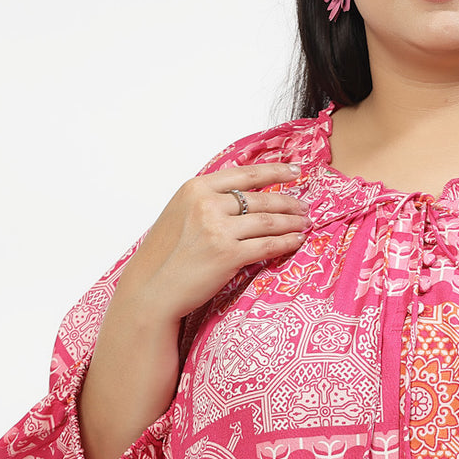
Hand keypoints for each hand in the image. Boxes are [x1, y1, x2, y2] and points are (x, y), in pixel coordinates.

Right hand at [118, 161, 310, 324]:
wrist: (152, 287)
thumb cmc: (166, 254)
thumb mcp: (181, 213)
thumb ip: (209, 200)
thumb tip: (244, 196)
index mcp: (196, 188)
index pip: (245, 174)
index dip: (276, 171)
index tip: (296, 170)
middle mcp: (207, 204)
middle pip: (262, 199)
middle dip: (289, 203)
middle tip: (305, 207)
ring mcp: (218, 229)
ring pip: (269, 221)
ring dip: (292, 222)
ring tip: (305, 223)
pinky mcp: (228, 255)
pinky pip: (267, 245)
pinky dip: (286, 242)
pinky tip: (297, 240)